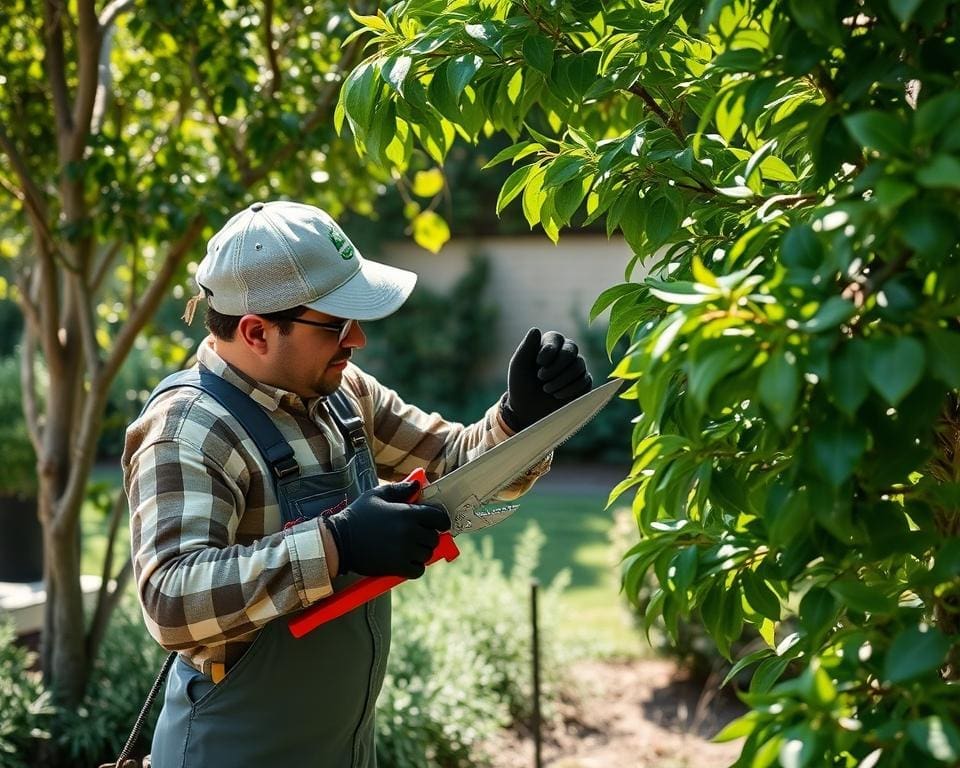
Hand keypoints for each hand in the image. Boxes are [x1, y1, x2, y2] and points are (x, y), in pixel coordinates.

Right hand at [325, 482, 449, 577]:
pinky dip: (415, 567)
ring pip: (427, 554)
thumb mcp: (376, 495)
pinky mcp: (397, 567)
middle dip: (428, 536)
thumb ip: (400, 489)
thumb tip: (417, 485)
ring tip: (408, 548)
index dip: (441, 520)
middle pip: (434, 537)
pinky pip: (418, 570)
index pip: (439, 517)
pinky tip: (405, 561)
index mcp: (407, 513)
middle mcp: (409, 532)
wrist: (339, 541)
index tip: (437, 523)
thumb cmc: (358, 515)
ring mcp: (404, 551)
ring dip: (421, 552)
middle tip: (417, 536)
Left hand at [502, 328, 592, 430]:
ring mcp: (576, 367)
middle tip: (541, 378)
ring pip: (580, 365)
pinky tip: (557, 395)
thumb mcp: (518, 366)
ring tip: (547, 389)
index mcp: (550, 344)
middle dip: (556, 366)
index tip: (538, 363)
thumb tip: (536, 329)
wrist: (527, 410)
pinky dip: (571, 389)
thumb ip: (526, 347)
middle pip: (571, 350)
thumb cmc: (521, 385)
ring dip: (561, 379)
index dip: (549, 350)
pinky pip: (586, 381)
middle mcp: (565, 352)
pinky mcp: (584, 382)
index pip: (556, 338)